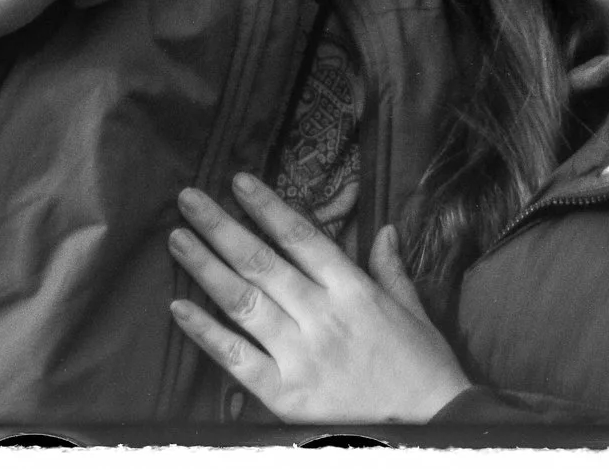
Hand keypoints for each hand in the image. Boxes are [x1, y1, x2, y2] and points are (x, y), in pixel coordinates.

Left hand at [168, 173, 470, 423]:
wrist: (430, 426)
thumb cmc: (422, 368)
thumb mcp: (414, 310)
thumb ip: (391, 269)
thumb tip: (384, 229)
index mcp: (353, 290)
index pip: (301, 237)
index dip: (267, 207)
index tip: (238, 181)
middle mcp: (322, 315)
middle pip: (261, 262)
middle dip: (221, 226)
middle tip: (189, 200)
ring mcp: (300, 355)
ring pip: (243, 301)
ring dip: (205, 267)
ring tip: (178, 239)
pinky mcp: (285, 394)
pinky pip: (236, 358)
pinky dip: (205, 333)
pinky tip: (179, 308)